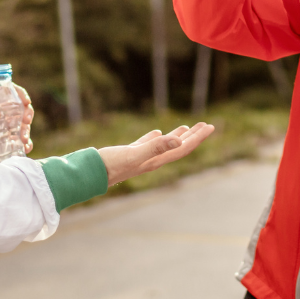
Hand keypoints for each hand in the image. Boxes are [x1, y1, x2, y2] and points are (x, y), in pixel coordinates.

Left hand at [0, 85, 34, 157]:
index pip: (7, 92)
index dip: (19, 93)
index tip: (26, 101)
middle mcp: (0, 114)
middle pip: (20, 107)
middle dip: (27, 112)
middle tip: (27, 120)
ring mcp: (6, 128)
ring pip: (23, 123)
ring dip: (27, 130)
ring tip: (23, 139)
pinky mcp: (10, 141)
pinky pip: (22, 139)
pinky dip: (27, 143)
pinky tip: (25, 147)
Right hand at [98, 123, 216, 184]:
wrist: (89, 174)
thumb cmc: (110, 165)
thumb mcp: (135, 154)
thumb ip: (156, 147)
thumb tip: (180, 142)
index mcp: (156, 160)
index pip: (182, 149)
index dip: (197, 138)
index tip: (210, 126)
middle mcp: (151, 161)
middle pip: (178, 148)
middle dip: (193, 136)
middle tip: (206, 125)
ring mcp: (139, 158)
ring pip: (163, 146)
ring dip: (177, 136)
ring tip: (187, 128)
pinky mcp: (128, 154)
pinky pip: (147, 145)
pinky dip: (156, 138)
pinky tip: (158, 133)